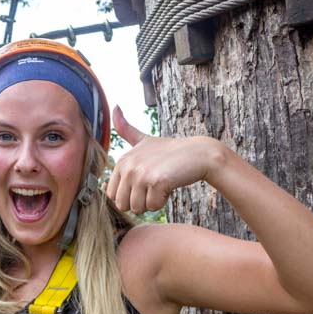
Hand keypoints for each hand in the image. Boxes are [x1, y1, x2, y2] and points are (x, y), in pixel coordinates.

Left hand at [106, 106, 221, 213]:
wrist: (199, 154)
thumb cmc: (170, 151)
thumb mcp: (144, 139)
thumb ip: (126, 129)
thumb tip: (115, 106)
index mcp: (122, 161)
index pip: (113, 196)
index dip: (131, 195)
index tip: (145, 182)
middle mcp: (128, 166)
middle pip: (123, 204)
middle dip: (139, 201)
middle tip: (153, 186)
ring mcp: (141, 174)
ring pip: (137, 208)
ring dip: (151, 202)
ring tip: (160, 185)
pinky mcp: (156, 181)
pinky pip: (153, 206)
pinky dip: (163, 201)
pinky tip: (169, 187)